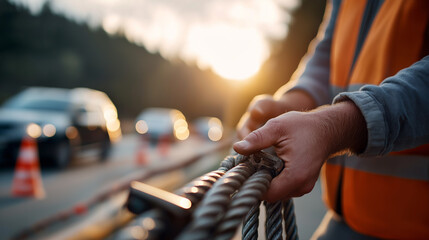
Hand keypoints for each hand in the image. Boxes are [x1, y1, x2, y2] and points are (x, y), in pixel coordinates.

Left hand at [233, 101, 366, 201]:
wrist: (328, 129)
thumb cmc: (303, 126)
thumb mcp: (277, 127)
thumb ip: (256, 139)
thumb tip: (237, 147)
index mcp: (295, 176)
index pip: (266, 193)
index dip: (252, 183)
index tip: (243, 170)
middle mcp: (301, 187)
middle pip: (271, 194)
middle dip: (258, 181)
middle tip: (250, 163)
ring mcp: (304, 187)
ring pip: (277, 192)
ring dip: (266, 180)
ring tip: (261, 161)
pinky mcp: (303, 184)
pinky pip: (284, 187)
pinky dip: (275, 178)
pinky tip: (271, 164)